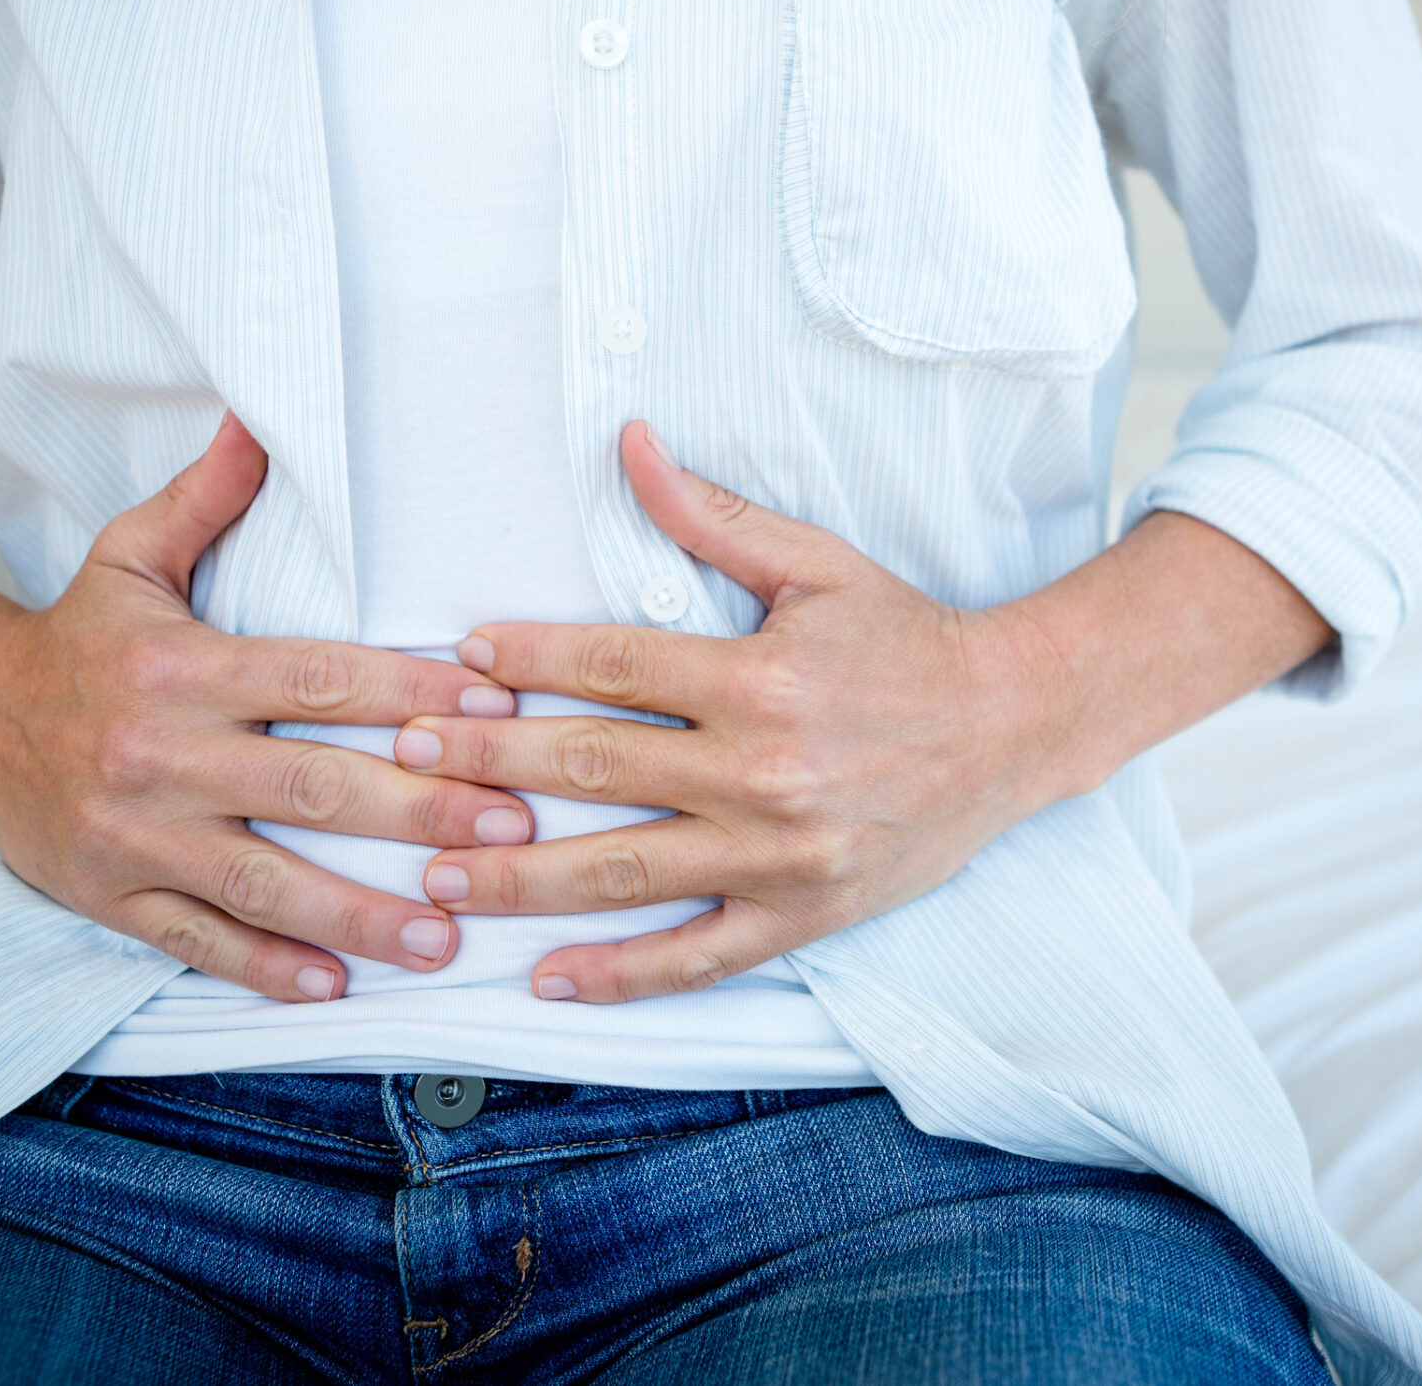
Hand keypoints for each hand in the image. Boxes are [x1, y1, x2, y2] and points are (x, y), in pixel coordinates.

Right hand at [0, 418, 538, 1002]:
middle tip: (510, 829)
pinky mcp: (111, 895)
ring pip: (263, 882)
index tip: (496, 709)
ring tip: (446, 934)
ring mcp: (135, 835)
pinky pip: (198, 939)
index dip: (412, 692)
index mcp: (182, 669)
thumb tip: (260, 414)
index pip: (318, 679)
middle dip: (417, 811)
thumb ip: (208, 494)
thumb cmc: (76, 637)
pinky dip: (266, 967)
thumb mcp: (130, 554)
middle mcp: (160, 755)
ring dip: (360, 914)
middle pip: (310, 787)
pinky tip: (338, 985)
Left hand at [386, 421, 1093, 1003]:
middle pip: (595, 766)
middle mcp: (764, 771)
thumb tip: (629, 442)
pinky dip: (621, 973)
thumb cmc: (908, 639)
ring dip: (521, 875)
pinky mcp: (802, 913)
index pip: (616, 665)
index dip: (529, 658)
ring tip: (436, 872)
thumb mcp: (818, 565)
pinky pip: (696, 954)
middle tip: (407, 757)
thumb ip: (711, 518)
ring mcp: (781, 855)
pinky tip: (547, 979)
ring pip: (625, 872)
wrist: (1014, 725)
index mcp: (761, 678)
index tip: (458, 658)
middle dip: (489, 760)